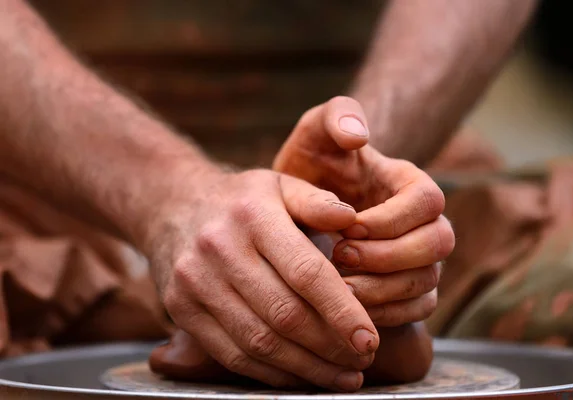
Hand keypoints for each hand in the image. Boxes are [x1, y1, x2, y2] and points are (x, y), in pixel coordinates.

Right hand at [143, 168, 378, 390]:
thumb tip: (354, 221)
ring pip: (259, 342)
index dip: (341, 311)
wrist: (173, 206)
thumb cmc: (241, 200)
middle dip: (330, 347)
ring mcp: (196, 282)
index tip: (369, 339)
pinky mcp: (181, 309)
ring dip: (306, 368)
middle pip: (284, 314)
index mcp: (254, 215)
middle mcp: (220, 249)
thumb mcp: (279, 185)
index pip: (305, 273)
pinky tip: (301, 376)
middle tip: (363, 362)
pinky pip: (232, 354)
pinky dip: (272, 374)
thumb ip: (317, 202)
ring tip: (342, 377)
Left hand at [274, 96, 454, 326]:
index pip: (428, 200)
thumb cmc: (312, 168)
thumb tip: (359, 135)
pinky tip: (349, 307)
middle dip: (390, 255)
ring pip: (427, 280)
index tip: (349, 226)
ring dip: (384, 288)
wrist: (299, 209)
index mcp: (407, 183)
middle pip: (439, 243)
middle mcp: (422, 222)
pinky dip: (388, 313)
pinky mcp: (409, 288)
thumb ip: (336, 117)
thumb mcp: (316, 134)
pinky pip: (418, 308)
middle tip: (340, 256)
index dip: (393, 218)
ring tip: (338, 289)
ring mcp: (419, 257)